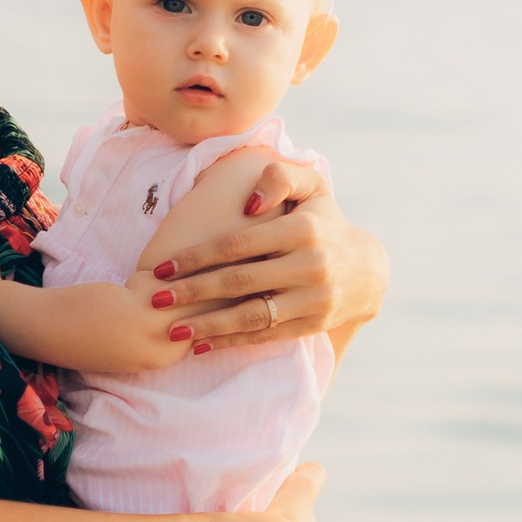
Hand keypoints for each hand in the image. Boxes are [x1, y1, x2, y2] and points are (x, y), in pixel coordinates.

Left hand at [148, 164, 389, 356]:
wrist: (366, 270)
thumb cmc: (324, 221)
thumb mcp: (313, 186)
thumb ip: (281, 177)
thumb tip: (249, 203)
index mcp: (303, 229)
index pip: (238, 244)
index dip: (197, 257)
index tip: (163, 267)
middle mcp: (310, 265)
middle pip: (238, 282)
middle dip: (192, 292)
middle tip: (155, 299)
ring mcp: (312, 299)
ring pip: (250, 316)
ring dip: (207, 326)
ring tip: (172, 330)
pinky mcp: (311, 325)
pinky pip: (264, 336)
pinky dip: (231, 342)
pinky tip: (200, 345)